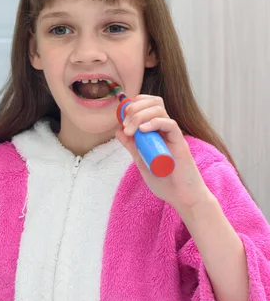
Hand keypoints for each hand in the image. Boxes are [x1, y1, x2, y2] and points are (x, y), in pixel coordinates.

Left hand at [115, 94, 211, 213]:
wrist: (182, 198)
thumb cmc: (165, 182)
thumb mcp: (141, 161)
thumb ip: (132, 146)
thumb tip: (119, 130)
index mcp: (157, 132)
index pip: (149, 105)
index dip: (136, 103)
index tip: (123, 114)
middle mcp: (166, 130)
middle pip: (154, 103)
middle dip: (136, 106)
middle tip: (125, 121)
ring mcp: (173, 136)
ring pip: (159, 110)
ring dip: (140, 115)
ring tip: (131, 130)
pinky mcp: (180, 143)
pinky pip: (170, 124)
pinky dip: (154, 123)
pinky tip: (142, 130)